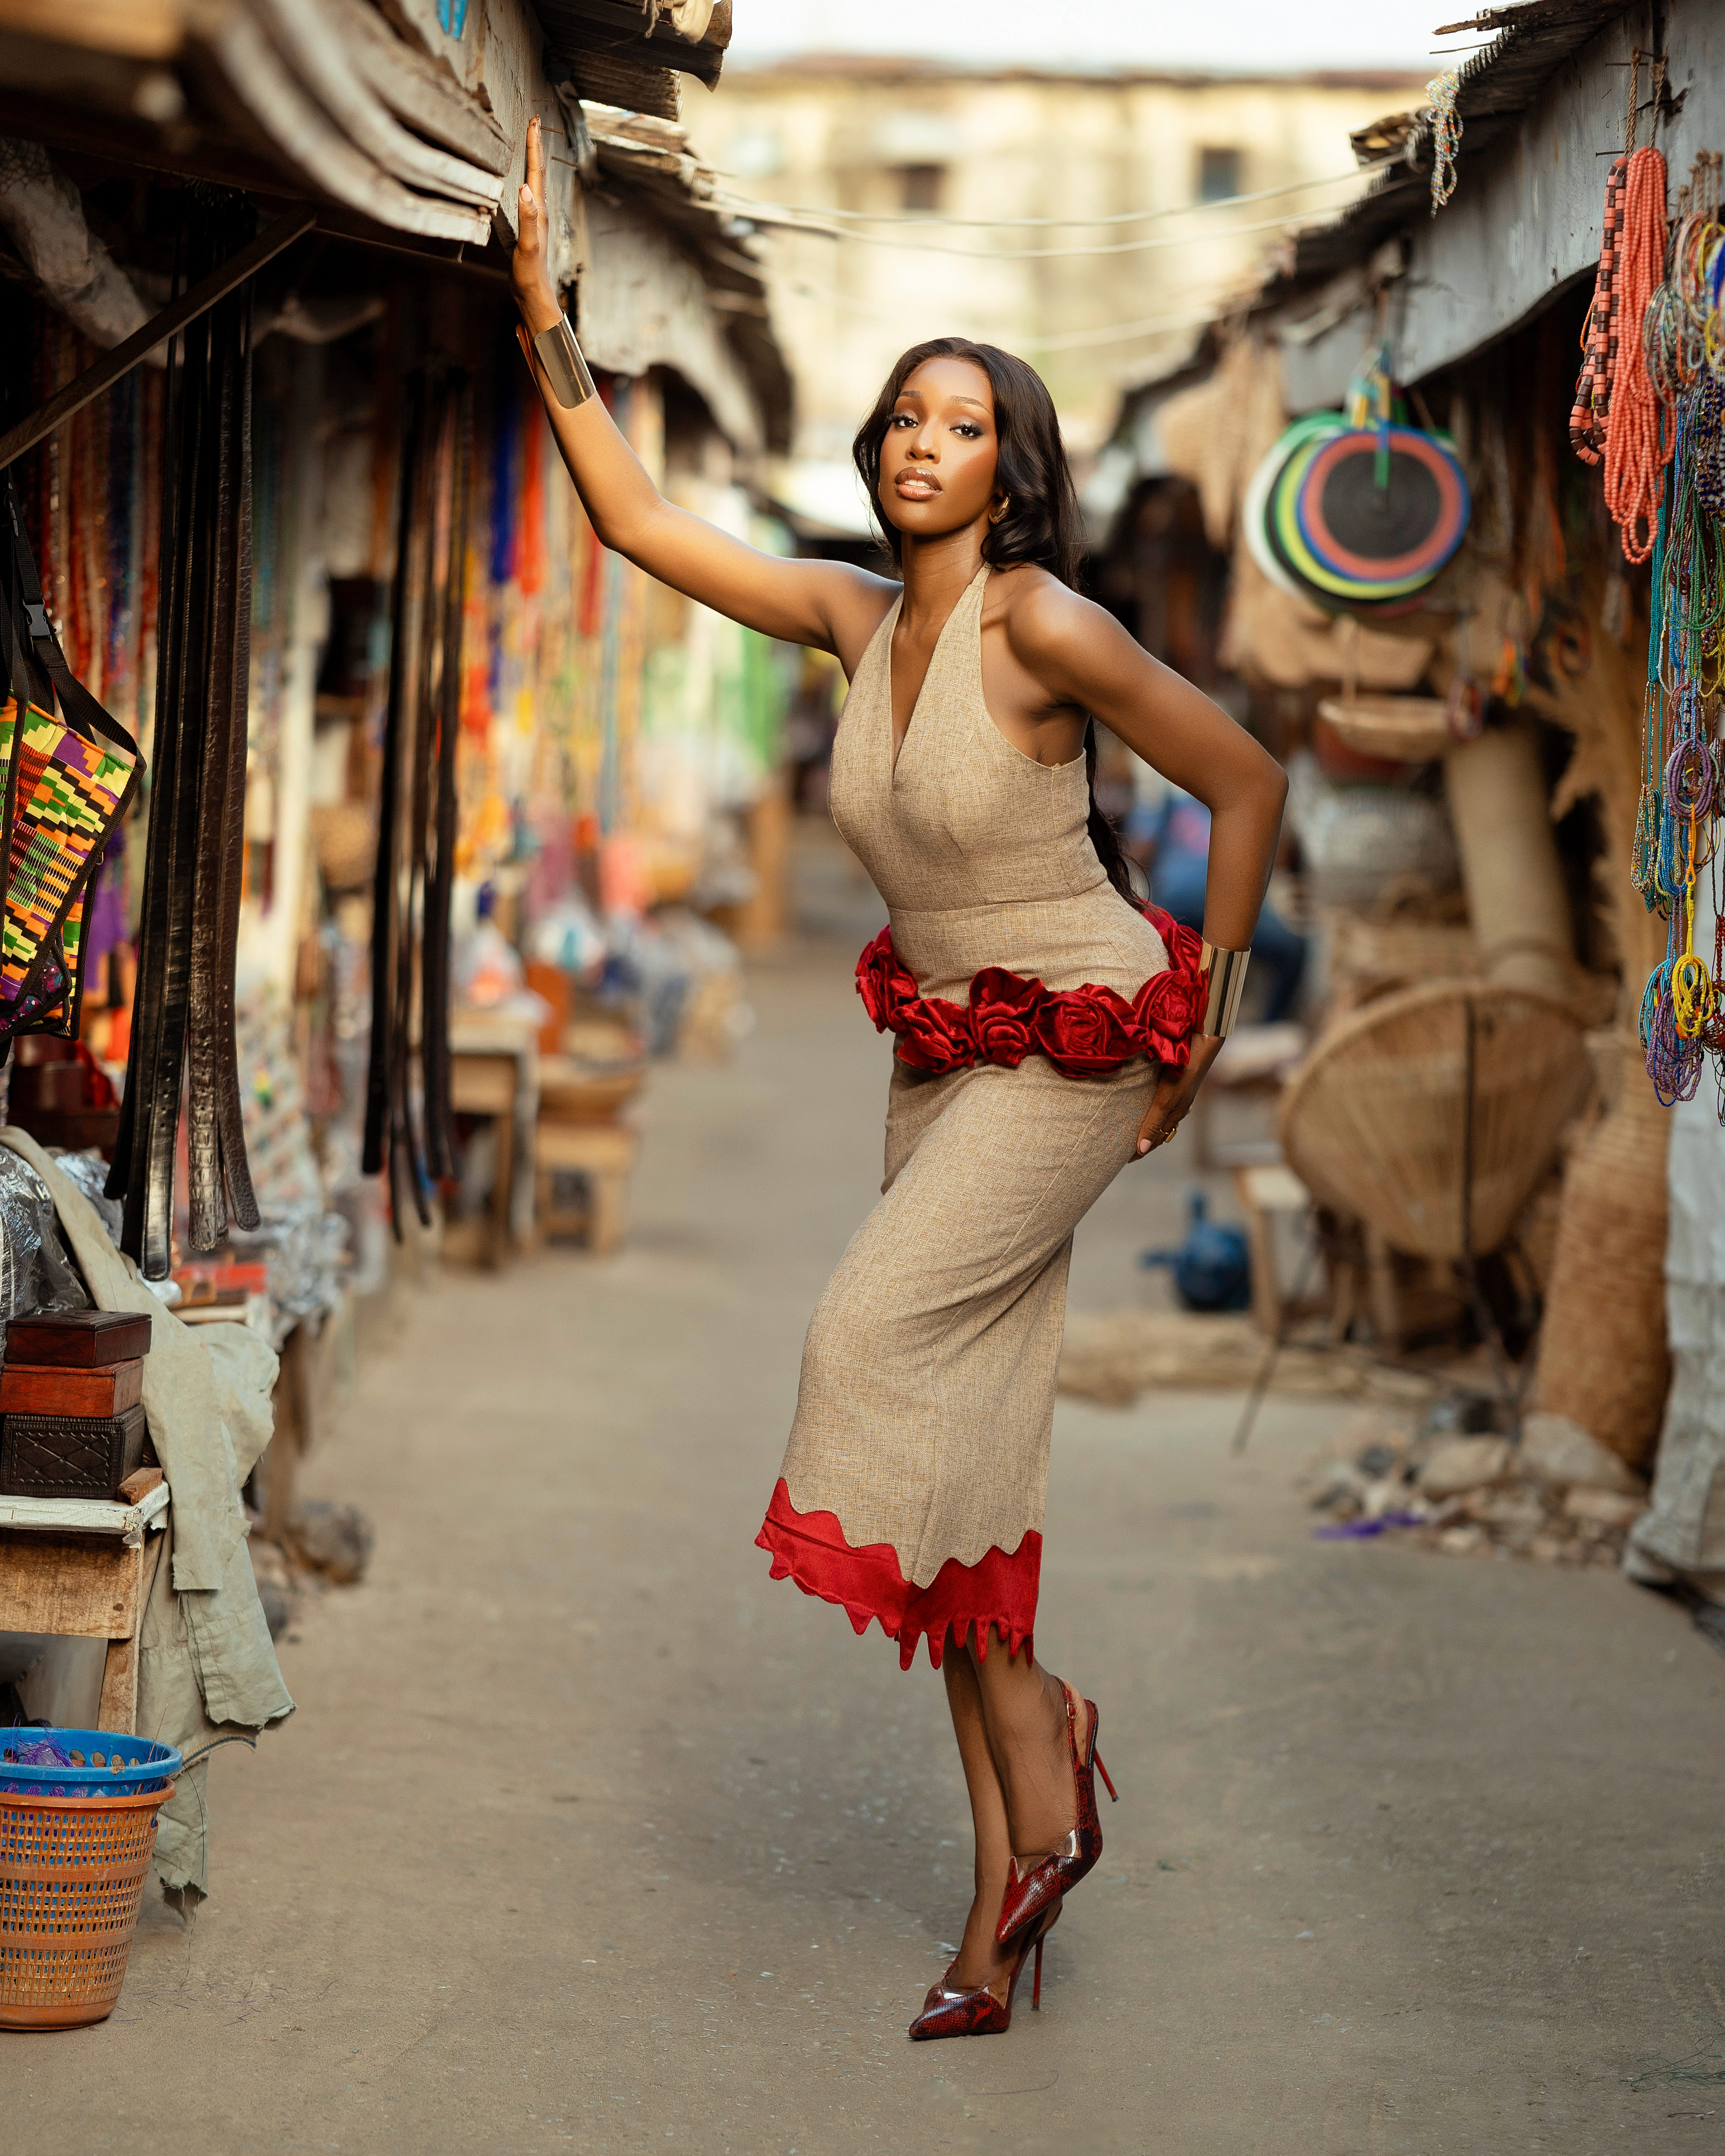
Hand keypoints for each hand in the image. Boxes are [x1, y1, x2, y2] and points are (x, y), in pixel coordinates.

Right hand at [511, 117, 562, 334]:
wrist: (532, 295)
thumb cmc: (529, 274)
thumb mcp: (527, 245)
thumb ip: (528, 217)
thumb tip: (525, 188)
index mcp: (539, 211)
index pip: (535, 171)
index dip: (534, 145)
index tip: (534, 122)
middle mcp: (539, 211)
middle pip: (537, 171)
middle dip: (535, 146)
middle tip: (533, 122)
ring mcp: (534, 219)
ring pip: (533, 181)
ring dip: (531, 160)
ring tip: (529, 143)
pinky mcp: (528, 227)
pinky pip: (527, 196)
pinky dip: (524, 180)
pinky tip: (521, 181)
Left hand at [1134, 1034, 1222, 1157]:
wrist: (1199, 1047)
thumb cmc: (1182, 1074)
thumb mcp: (1165, 1101)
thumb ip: (1153, 1123)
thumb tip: (1142, 1149)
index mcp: (1174, 1115)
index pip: (1155, 1139)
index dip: (1140, 1151)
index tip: (1124, 1160)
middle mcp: (1175, 1108)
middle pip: (1157, 1131)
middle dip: (1142, 1142)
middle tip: (1123, 1150)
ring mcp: (1176, 1096)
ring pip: (1159, 1117)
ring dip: (1146, 1127)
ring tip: (1130, 1132)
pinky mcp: (1172, 1082)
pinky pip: (1159, 1103)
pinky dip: (1149, 1111)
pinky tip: (1142, 1106)